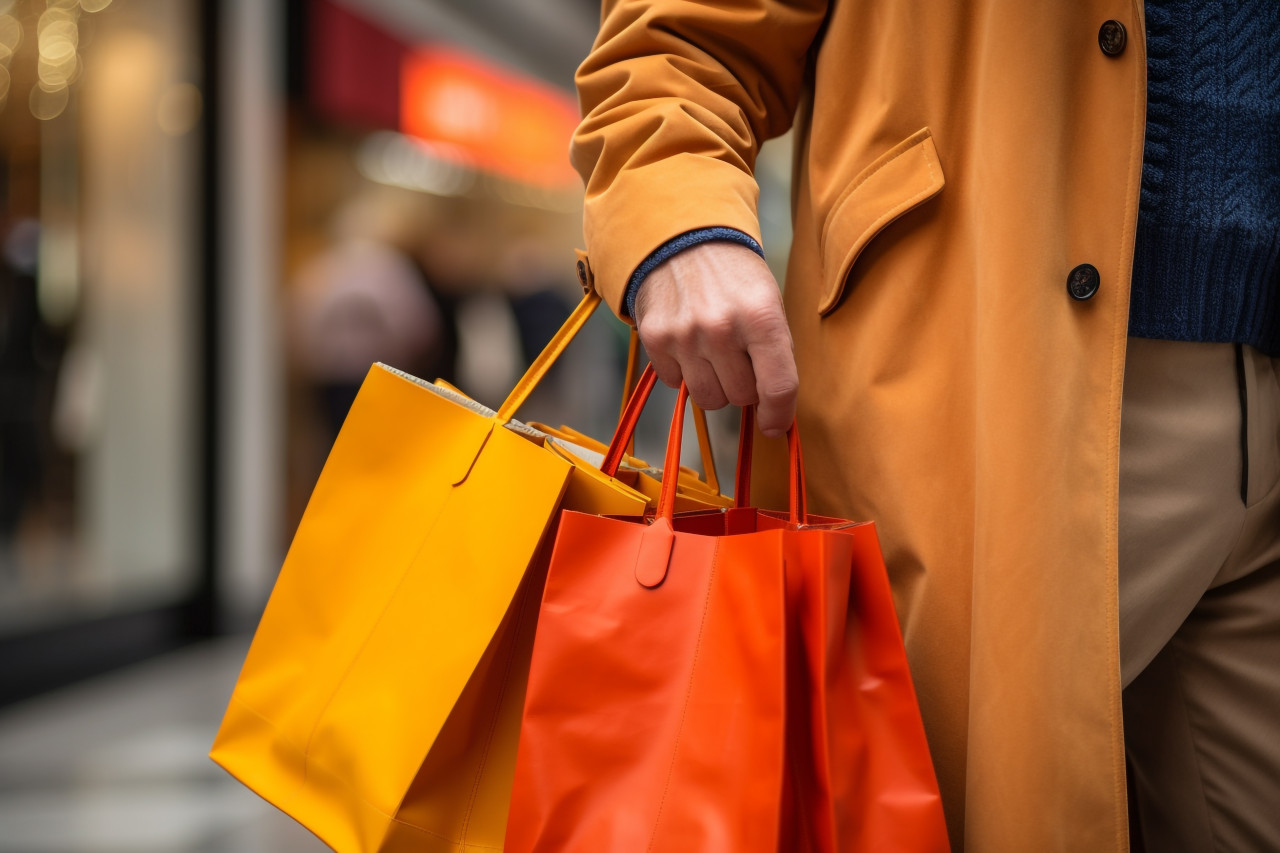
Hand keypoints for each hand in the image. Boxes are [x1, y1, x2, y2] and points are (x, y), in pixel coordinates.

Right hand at [634, 241, 797, 437]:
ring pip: (708, 398)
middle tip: (740, 357)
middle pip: (741, 397)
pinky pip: (677, 384)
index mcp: (761, 316)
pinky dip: (685, 372)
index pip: (778, 386)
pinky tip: (688, 343)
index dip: (779, 414)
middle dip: (745, 386)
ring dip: (715, 384)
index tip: (775, 424)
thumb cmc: (734, 277)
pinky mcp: (657, 339)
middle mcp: (722, 327)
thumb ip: (775, 354)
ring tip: (714, 352)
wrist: (682, 240)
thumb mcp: (768, 302)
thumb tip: (775, 410)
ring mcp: (686, 335)